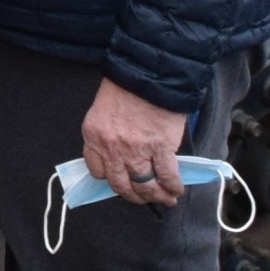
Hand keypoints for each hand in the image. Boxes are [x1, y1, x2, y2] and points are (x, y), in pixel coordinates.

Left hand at [81, 76, 192, 207]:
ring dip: (156, 196)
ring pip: (145, 186)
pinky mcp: (160, 148)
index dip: (110, 179)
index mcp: (94, 137)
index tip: (120, 180)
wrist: (148, 72)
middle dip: (134, 196)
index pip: (97, 171)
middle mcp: (112, 149)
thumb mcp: (104, 109)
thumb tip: (122, 155)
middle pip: (121, 185)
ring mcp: (136, 151)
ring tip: (165, 198)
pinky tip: (176, 190)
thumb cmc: (126, 85)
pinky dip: (172, 187)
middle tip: (143, 198)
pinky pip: (166, 176)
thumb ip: (108, 134)